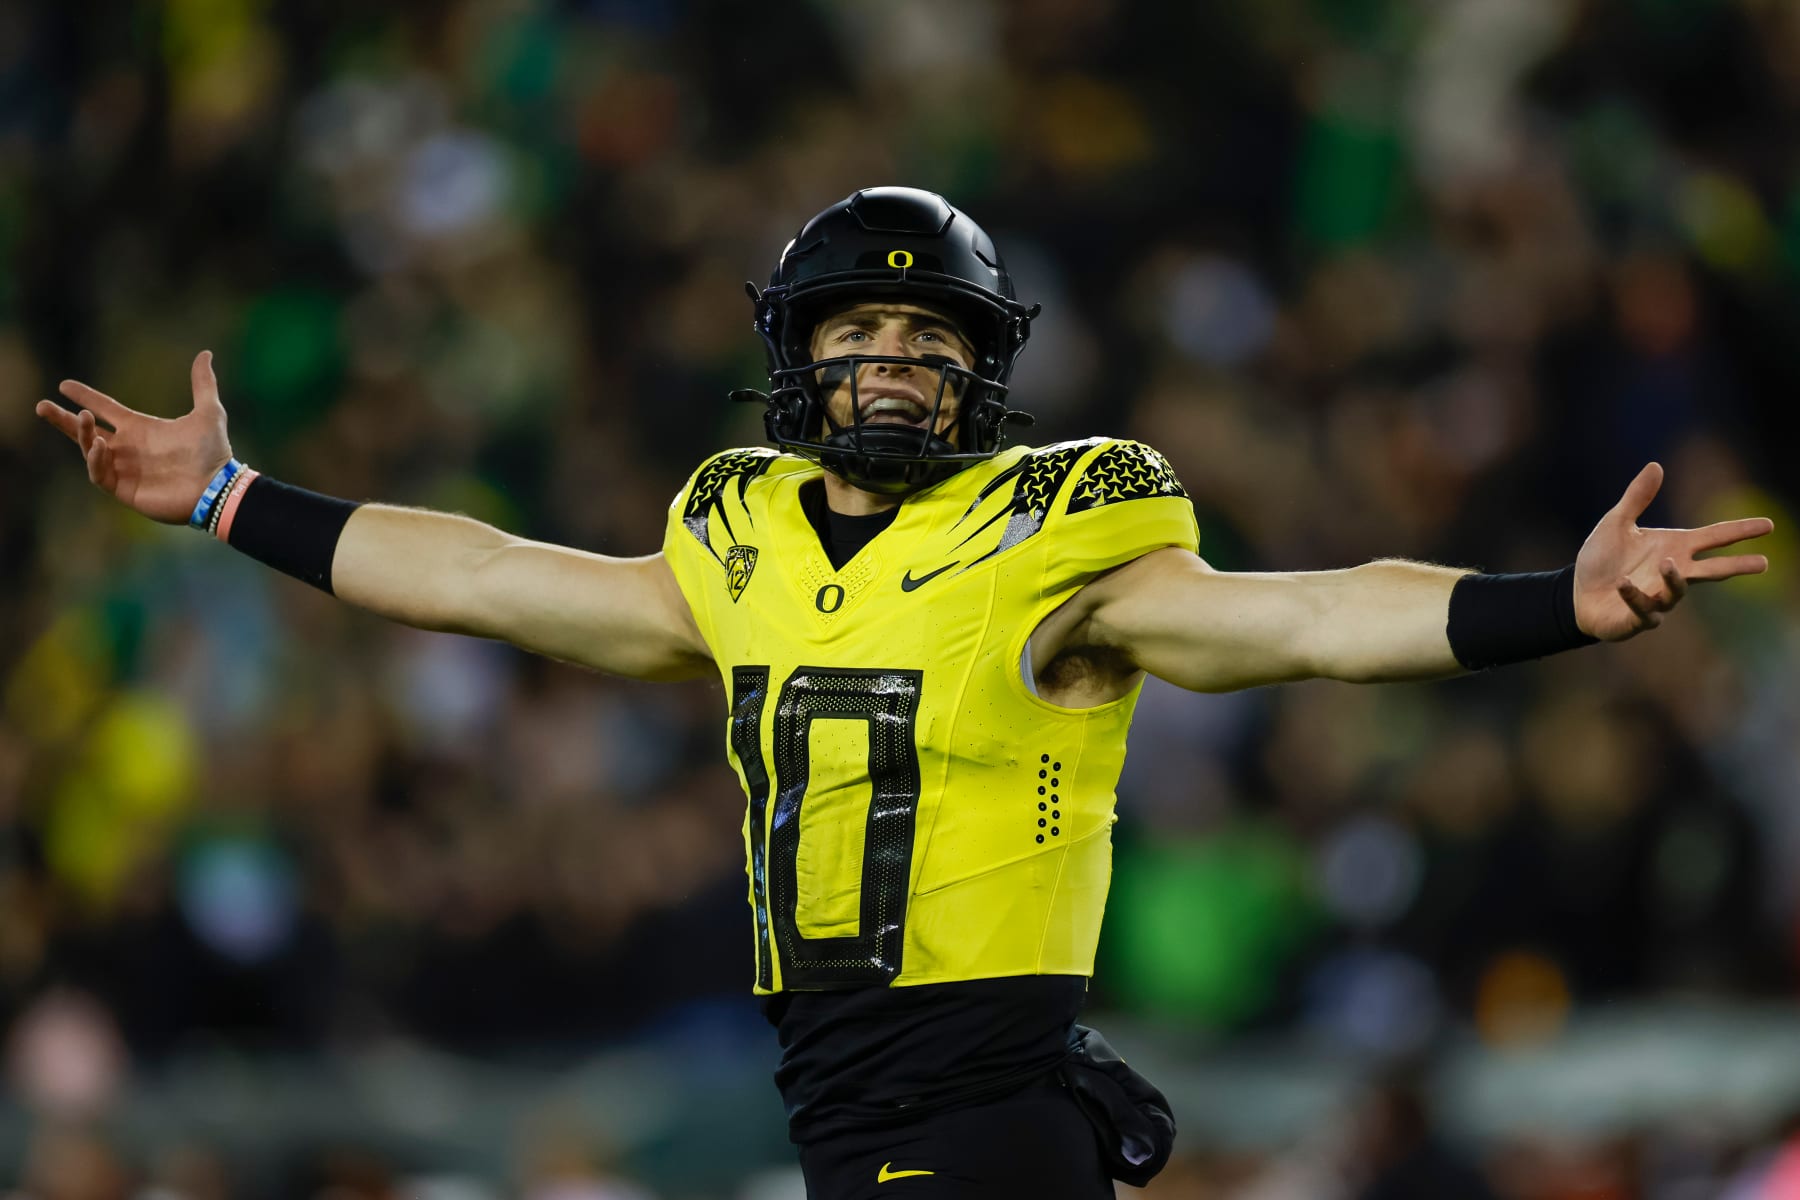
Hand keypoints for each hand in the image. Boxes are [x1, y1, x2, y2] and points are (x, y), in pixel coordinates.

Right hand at [35, 351, 233, 525]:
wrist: (218, 486)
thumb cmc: (214, 452)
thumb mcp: (208, 412)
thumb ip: (203, 383)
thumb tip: (205, 353)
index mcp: (141, 428)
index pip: (106, 409)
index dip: (86, 397)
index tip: (64, 385)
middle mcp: (128, 447)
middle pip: (86, 431)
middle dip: (62, 419)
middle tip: (40, 405)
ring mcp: (125, 469)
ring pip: (89, 450)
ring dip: (83, 435)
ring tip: (84, 418)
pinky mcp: (125, 489)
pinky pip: (99, 474)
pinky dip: (95, 460)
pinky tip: (101, 445)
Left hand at [1573, 461, 1772, 640]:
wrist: (1577, 593)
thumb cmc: (1602, 559)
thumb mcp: (1616, 523)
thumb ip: (1637, 498)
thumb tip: (1655, 465)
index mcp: (1674, 548)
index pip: (1713, 538)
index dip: (1740, 531)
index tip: (1768, 525)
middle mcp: (1672, 573)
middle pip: (1712, 570)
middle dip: (1737, 566)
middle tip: (1764, 563)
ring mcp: (1659, 598)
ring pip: (1678, 591)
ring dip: (1674, 578)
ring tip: (1667, 563)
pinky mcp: (1638, 617)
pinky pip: (1643, 608)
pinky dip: (1634, 596)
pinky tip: (1623, 583)